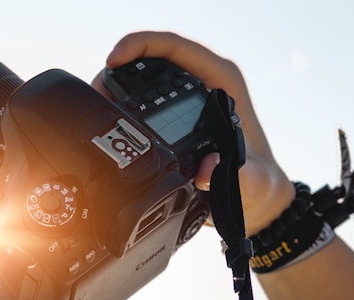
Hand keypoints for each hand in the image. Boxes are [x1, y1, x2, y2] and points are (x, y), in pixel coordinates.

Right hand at [91, 31, 294, 234]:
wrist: (256, 200)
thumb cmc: (258, 186)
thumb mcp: (252, 183)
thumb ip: (237, 176)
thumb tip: (208, 169)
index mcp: (222, 82)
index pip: (177, 48)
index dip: (141, 45)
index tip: (115, 59)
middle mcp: (204, 83)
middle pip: (153, 56)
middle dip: (120, 65)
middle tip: (96, 89)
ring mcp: (187, 97)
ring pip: (144, 74)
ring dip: (117, 83)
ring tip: (94, 102)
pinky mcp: (175, 114)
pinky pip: (143, 96)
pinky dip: (121, 102)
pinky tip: (105, 116)